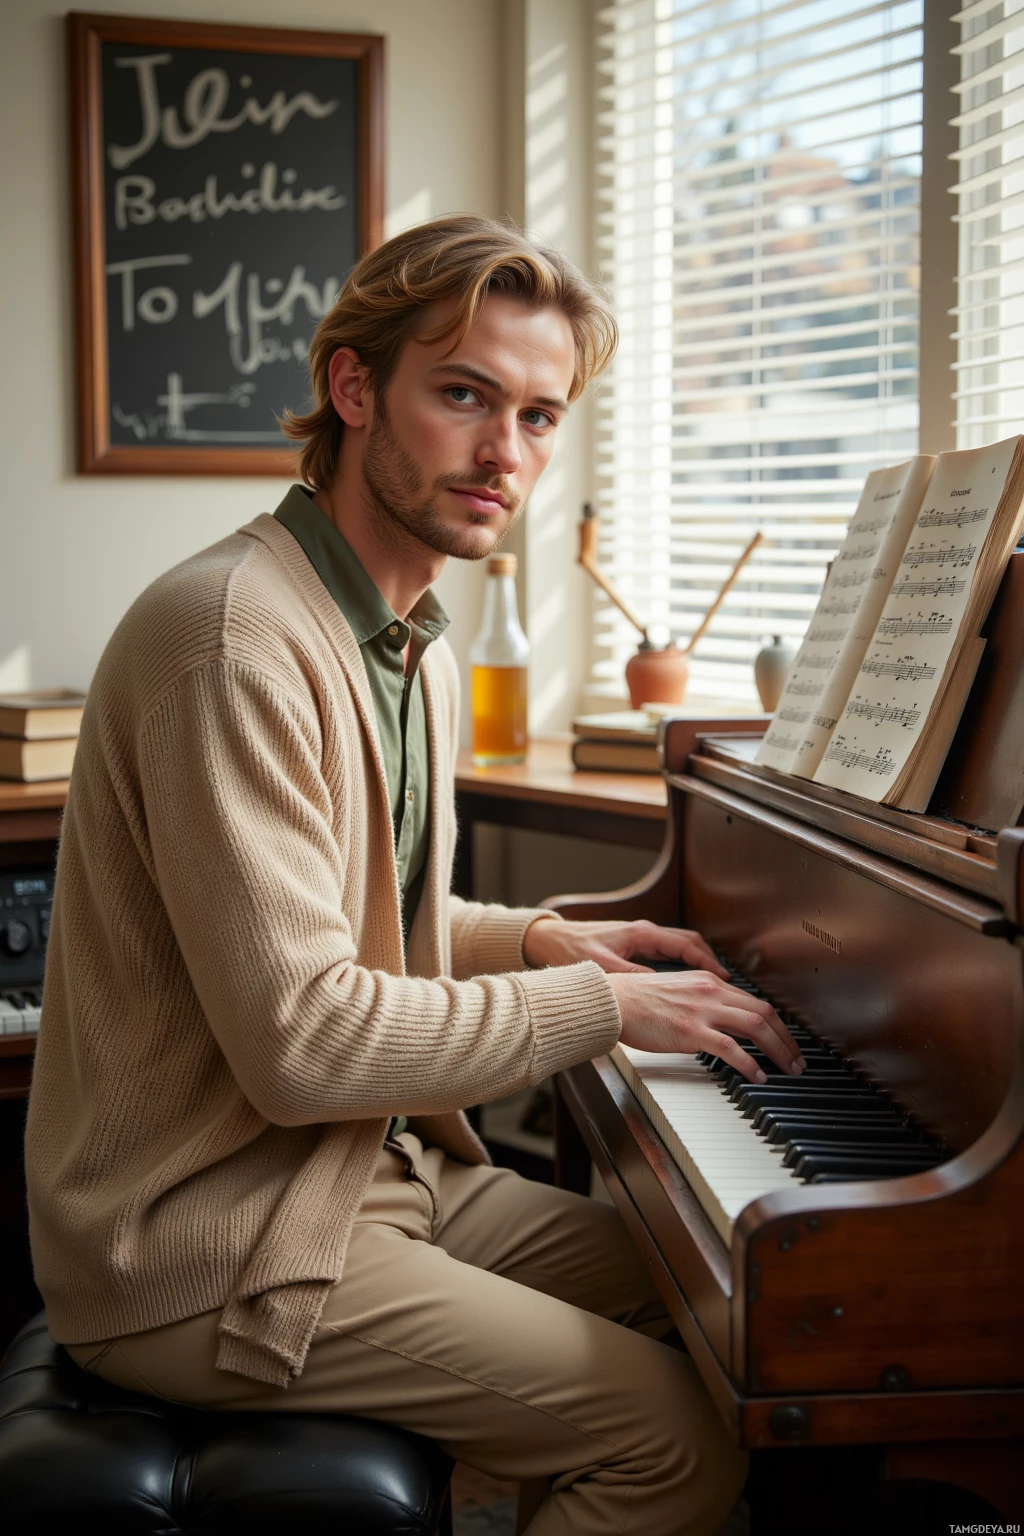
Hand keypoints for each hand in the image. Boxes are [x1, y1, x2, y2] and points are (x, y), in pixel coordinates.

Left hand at [522, 917, 729, 977]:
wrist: (549, 940)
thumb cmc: (572, 951)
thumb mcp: (604, 967)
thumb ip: (633, 976)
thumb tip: (660, 988)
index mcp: (641, 934)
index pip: (686, 944)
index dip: (707, 961)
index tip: (723, 978)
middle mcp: (644, 932)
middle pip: (688, 942)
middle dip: (709, 960)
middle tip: (726, 983)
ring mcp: (639, 937)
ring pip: (678, 946)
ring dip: (696, 961)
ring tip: (711, 983)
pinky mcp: (632, 944)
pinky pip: (666, 951)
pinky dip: (680, 963)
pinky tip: (682, 981)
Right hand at [609, 968, 804, 1082]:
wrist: (613, 1002)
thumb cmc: (635, 1002)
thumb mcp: (676, 993)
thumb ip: (699, 1003)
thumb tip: (716, 1023)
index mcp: (707, 982)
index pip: (754, 1001)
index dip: (776, 1023)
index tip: (785, 1040)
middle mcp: (710, 991)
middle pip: (764, 1012)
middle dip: (787, 1038)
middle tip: (797, 1059)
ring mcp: (702, 1010)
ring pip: (756, 1026)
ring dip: (778, 1050)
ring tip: (789, 1069)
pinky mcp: (691, 1030)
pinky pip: (731, 1047)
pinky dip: (750, 1063)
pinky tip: (758, 1075)